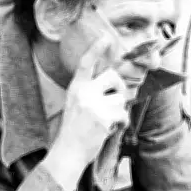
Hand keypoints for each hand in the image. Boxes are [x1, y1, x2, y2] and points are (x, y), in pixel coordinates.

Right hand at [46, 36, 129, 189]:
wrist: (68, 152)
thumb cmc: (75, 131)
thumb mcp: (77, 105)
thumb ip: (92, 93)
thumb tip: (116, 86)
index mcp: (76, 88)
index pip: (86, 63)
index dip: (96, 49)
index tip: (106, 37)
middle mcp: (84, 93)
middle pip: (113, 77)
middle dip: (120, 88)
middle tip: (117, 100)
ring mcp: (93, 105)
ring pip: (121, 99)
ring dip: (119, 111)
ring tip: (107, 122)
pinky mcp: (103, 118)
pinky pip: (123, 115)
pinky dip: (121, 124)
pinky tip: (110, 130)